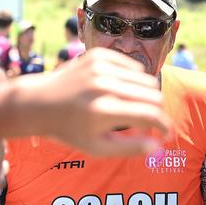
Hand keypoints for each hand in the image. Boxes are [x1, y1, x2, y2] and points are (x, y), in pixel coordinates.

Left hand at [13, 47, 172, 155]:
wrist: (39, 102)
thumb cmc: (71, 130)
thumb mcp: (98, 147)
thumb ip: (130, 148)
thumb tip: (158, 146)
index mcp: (104, 112)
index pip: (151, 116)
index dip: (165, 126)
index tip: (167, 134)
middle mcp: (103, 86)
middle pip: (154, 96)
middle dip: (156, 111)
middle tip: (147, 120)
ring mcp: (100, 68)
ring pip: (147, 80)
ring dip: (145, 96)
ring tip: (131, 106)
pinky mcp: (98, 55)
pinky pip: (134, 67)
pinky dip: (133, 80)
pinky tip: (119, 89)